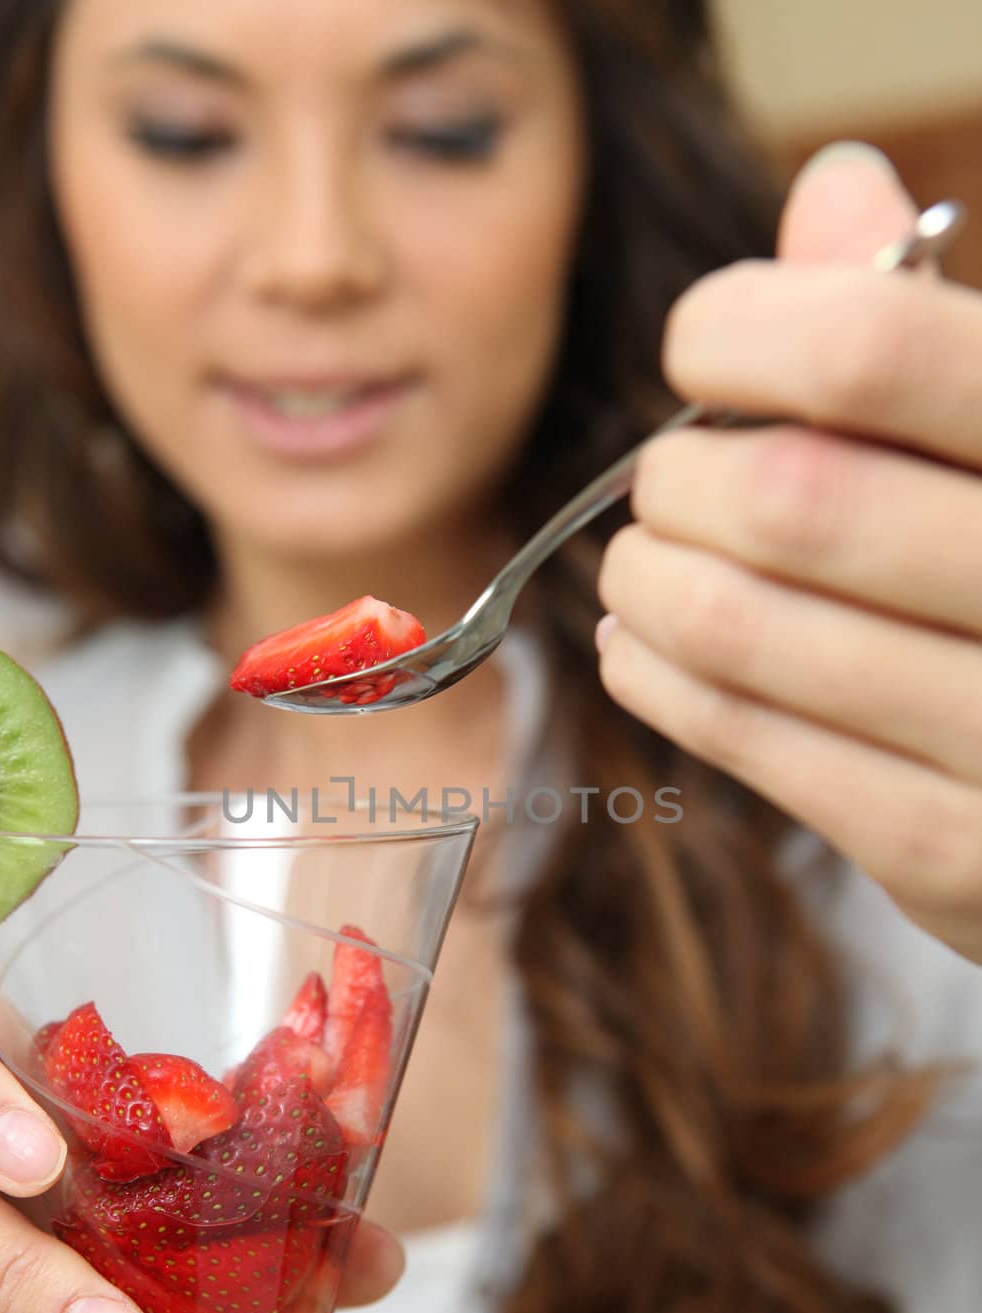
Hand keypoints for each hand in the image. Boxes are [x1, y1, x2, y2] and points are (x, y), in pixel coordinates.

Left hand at [596, 143, 981, 963]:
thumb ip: (924, 325)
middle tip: (660, 489)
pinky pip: (752, 744)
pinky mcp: (951, 850)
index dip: (747, 330)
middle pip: (789, 499)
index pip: (875, 351)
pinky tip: (638, 648)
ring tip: (636, 569)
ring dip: (649, 585)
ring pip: (745, 631)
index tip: (701, 347)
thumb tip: (833, 187)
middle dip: (678, 484)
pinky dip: (659, 680)